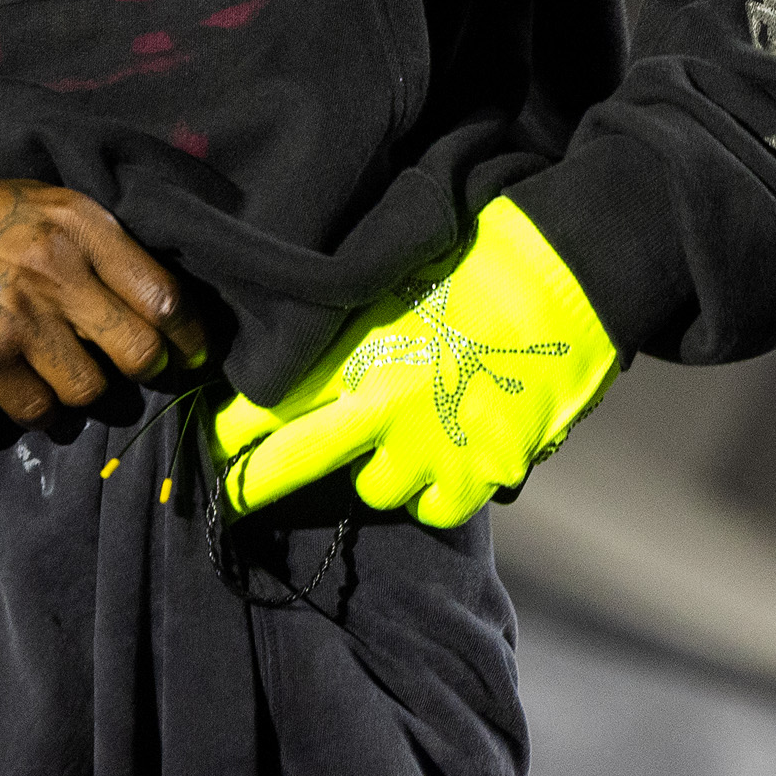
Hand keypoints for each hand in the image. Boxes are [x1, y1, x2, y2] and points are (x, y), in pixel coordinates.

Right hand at [0, 168, 210, 422]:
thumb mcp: (49, 207)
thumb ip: (103, 248)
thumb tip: (164, 307)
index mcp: (82, 224)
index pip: (164, 296)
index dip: (189, 336)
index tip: (193, 353)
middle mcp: (56, 268)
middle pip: (139, 351)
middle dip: (146, 369)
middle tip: (134, 370)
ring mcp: (18, 316)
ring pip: (90, 388)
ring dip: (82, 388)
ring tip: (61, 367)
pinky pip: (38, 409)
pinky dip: (38, 406)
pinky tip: (25, 383)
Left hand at [212, 197, 617, 526]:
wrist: (561, 280)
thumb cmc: (478, 265)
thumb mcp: (393, 287)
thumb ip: (348, 335)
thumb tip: (310, 369)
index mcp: (353, 354)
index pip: (266, 404)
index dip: (234, 428)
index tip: (215, 441)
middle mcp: (379, 408)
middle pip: (291, 463)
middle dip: (252, 483)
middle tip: (229, 498)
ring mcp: (428, 449)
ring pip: (374, 491)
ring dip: (384, 472)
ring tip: (413, 435)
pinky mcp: (476, 476)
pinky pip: (434, 509)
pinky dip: (439, 491)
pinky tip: (454, 457)